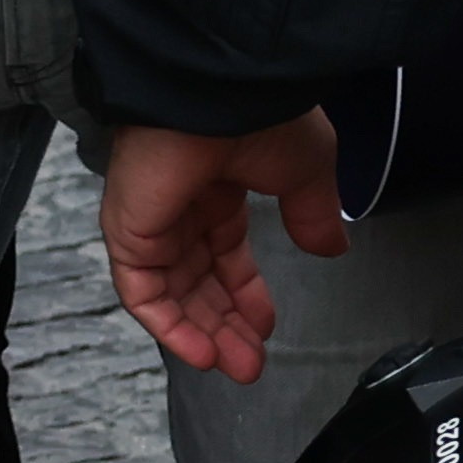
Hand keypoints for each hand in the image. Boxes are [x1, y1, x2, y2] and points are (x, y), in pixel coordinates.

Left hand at [102, 113, 346, 380]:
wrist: (222, 95)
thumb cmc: (268, 118)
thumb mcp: (308, 171)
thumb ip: (314, 215)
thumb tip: (333, 248)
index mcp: (219, 186)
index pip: (226, 251)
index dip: (246, 290)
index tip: (268, 323)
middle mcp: (181, 207)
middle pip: (199, 280)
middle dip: (227, 322)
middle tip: (252, 363)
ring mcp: (151, 222)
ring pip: (173, 293)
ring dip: (203, 334)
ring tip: (236, 366)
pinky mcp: (129, 235)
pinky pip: (143, 294)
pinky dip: (170, 327)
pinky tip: (203, 352)